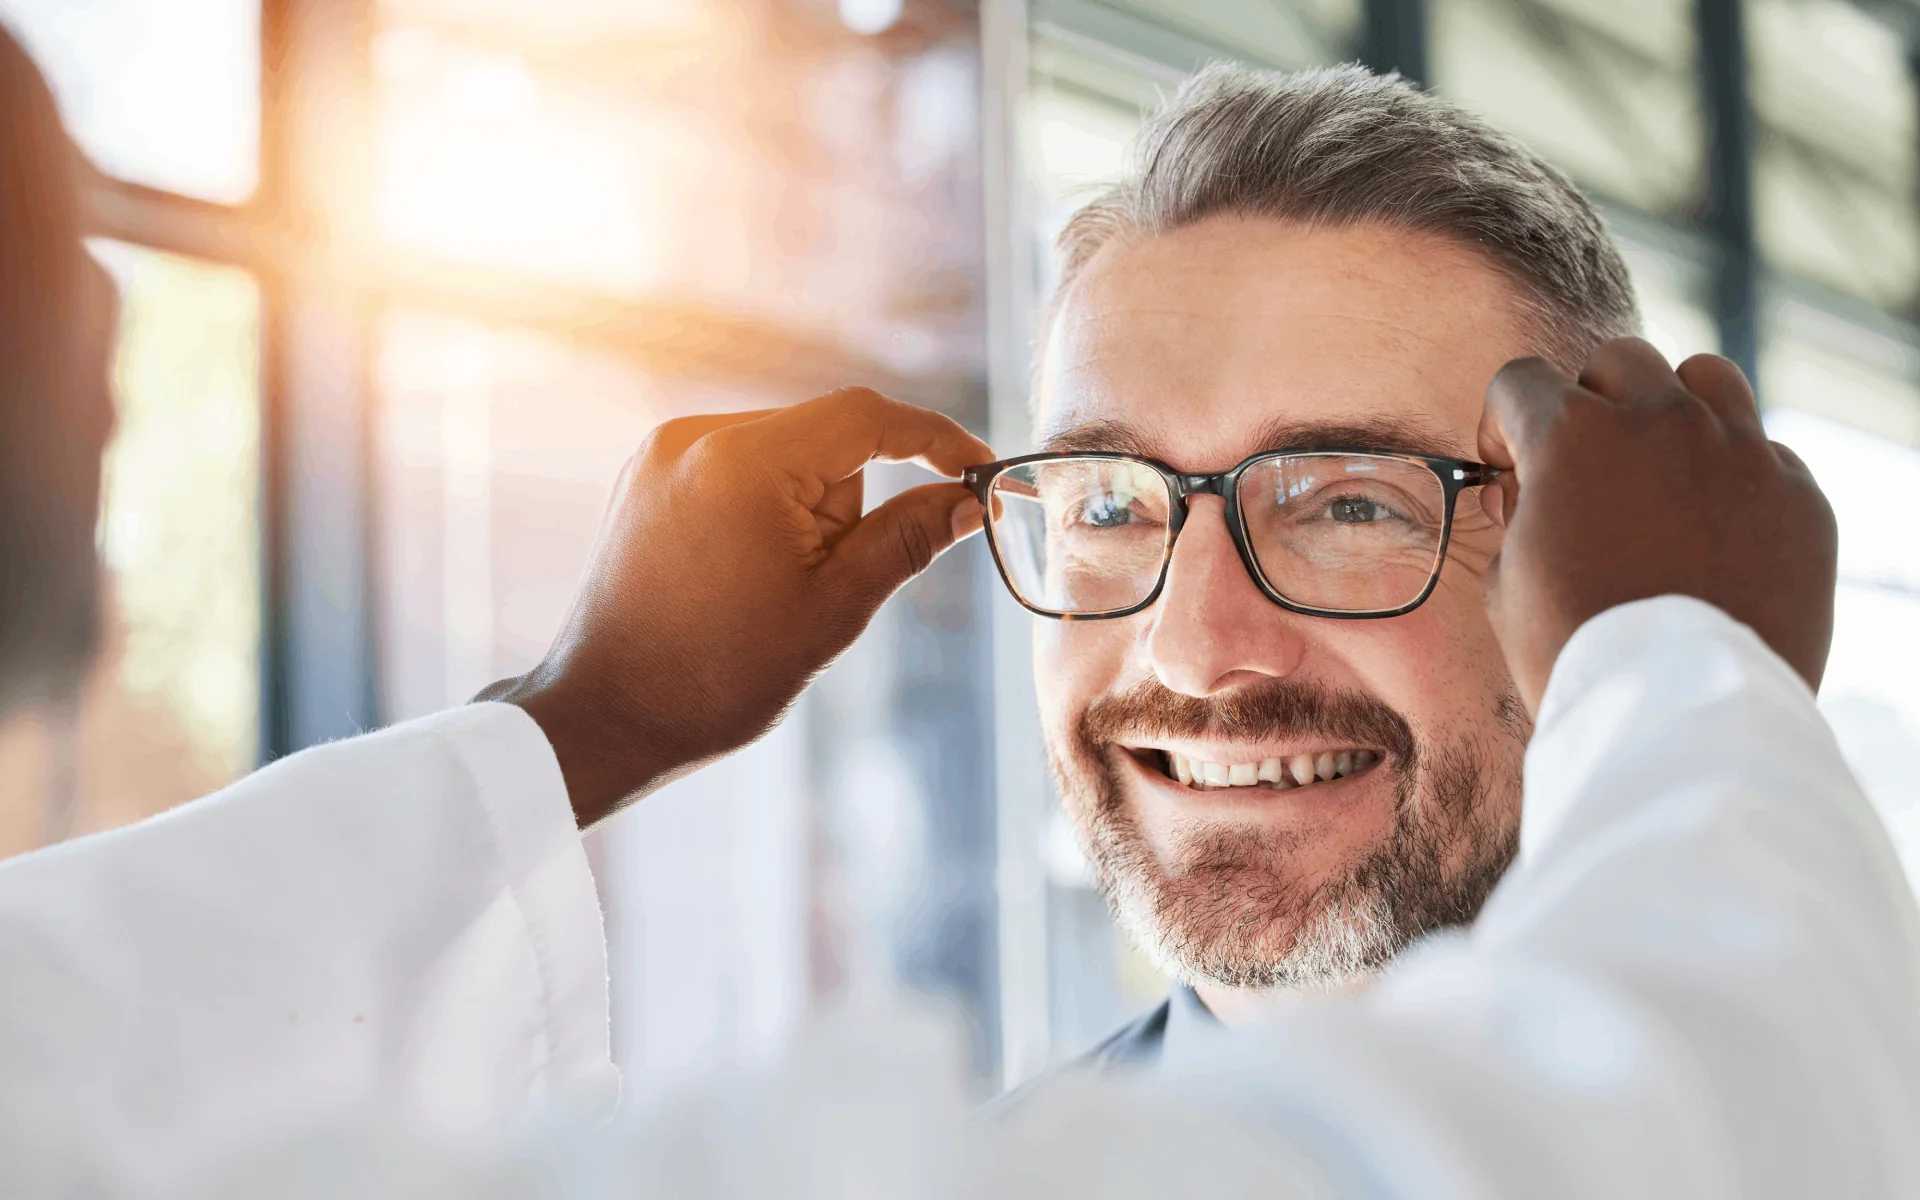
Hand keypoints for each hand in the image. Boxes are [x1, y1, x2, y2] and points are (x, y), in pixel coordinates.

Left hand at [481, 387, 991, 826]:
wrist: (605, 716)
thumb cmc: (718, 675)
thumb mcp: (833, 608)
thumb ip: (907, 541)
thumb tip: (968, 502)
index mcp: (745, 462)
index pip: (868, 416)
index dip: (937, 440)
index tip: (982, 475)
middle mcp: (697, 436)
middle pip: (826, 436)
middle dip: (850, 502)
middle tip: (825, 582)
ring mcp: (664, 450)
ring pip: (785, 453)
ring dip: (806, 508)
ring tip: (767, 589)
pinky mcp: (647, 473)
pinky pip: (738, 467)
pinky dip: (766, 507)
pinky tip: (741, 574)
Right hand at [1477, 337, 1836, 714]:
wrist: (1678, 712)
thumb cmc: (1575, 652)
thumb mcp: (1509, 582)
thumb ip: (1519, 515)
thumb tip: (1526, 493)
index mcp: (1574, 436)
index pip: (1521, 381)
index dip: (1503, 424)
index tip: (1510, 465)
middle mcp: (1663, 422)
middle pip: (1620, 361)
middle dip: (1590, 404)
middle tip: (1585, 466)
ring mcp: (1742, 454)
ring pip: (1708, 377)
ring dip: (1673, 409)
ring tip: (1661, 467)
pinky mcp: (1799, 498)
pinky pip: (1765, 453)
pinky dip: (1733, 477)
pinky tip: (1713, 530)